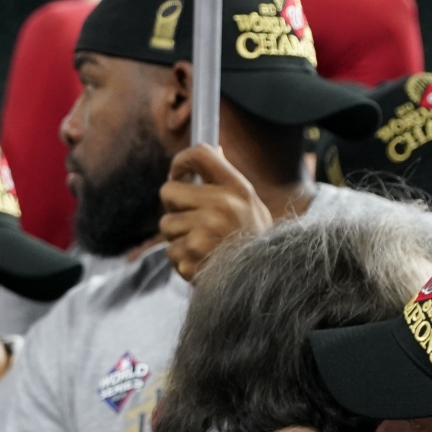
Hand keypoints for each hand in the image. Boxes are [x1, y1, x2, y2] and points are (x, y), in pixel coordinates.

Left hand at [158, 143, 272, 279]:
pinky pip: (170, 251)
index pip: (201, 154)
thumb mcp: (250, 204)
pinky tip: (202, 262)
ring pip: (166, 225)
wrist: (265, 282)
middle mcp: (220, 207)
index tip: (178, 173)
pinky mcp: (191, 259)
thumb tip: (213, 148)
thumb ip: (227, 180)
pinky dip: (182, 258)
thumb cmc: (253, 240)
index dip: (182, 161)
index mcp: (237, 189)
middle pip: (168, 191)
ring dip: (178, 236)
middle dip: (174, 206)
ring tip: (204, 245)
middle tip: (191, 218)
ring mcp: (203, 234)